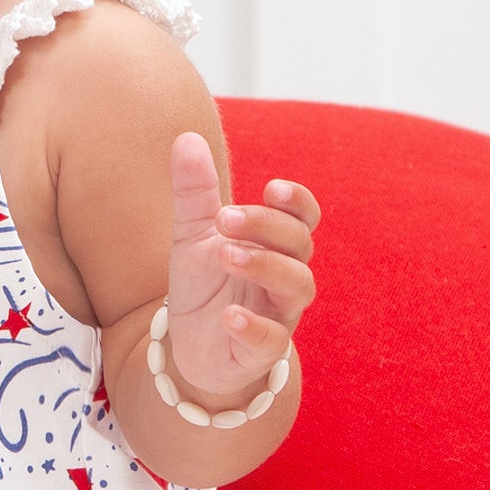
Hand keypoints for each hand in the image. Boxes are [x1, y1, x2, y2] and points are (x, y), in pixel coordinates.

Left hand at [161, 131, 319, 403]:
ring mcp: (279, 314)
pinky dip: (253, 327)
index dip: (296, 202)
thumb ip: (194, 191)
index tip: (272, 188)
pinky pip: (272, 340)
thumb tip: (186, 137)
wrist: (191, 347)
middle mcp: (285, 277)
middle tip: (225, 219)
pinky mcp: (261, 351)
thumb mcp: (192, 234)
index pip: (302, 217)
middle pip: (299, 245)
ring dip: (265, 267)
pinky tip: (229, 315)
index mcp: (274, 244)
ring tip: (227, 255)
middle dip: (266, 228)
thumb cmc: (203, 285)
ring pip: (296, 287)